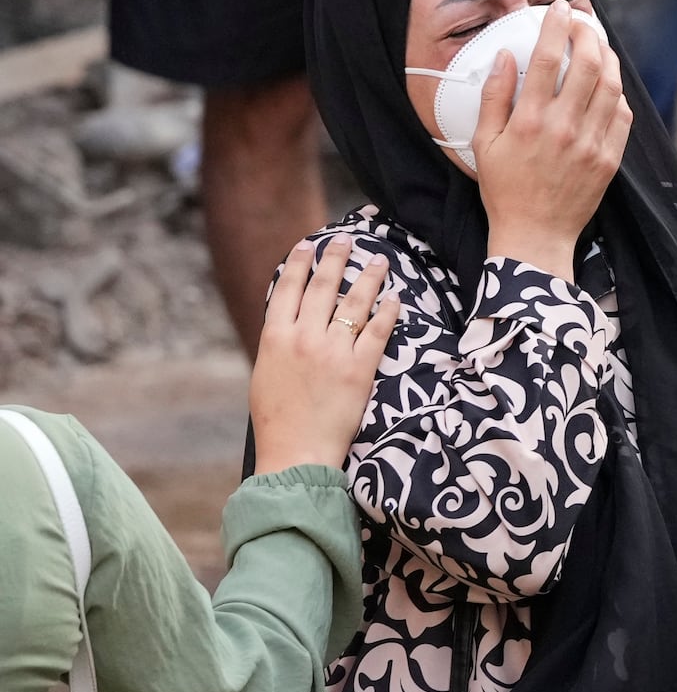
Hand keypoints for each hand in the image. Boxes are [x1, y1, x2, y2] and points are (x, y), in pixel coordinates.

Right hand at [251, 234, 400, 473]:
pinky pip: (377, 331)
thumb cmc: (277, 421)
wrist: (296, 452)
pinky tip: (395, 298)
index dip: (301, 263)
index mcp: (275, 337)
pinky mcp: (360, 368)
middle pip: (323, 286)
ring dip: (368, 277)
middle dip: (336, 258)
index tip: (309, 245)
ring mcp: (334, 351)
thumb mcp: (265, 375)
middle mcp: (304, 337)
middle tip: (346, 240)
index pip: (289, 288)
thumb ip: (278, 345)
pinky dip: (387, 312)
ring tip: (379, 260)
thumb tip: (287, 324)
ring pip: (354, 302)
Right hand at [473, 0, 633, 280]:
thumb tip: (504, 57)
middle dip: (587, 35)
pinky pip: (622, 116)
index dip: (556, 27)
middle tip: (582, 23)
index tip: (558, 9)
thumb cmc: (505, 190)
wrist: (535, 236)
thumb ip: (494, 97)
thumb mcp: (484, 143)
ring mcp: (591, 144)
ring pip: (611, 87)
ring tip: (599, 46)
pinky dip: (619, 94)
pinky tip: (609, 85)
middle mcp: (564, 128)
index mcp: (530, 121)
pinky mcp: (609, 160)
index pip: (548, 58)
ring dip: (608, 59)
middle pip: (588, 65)